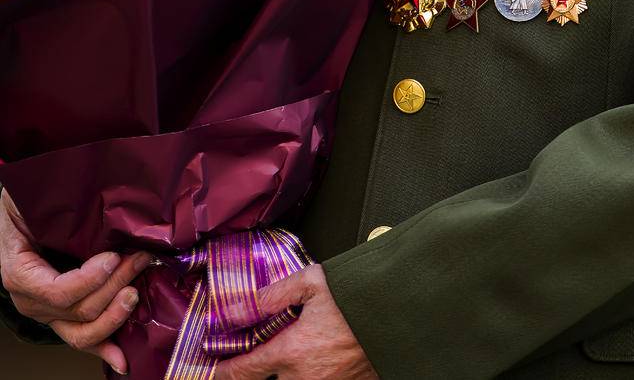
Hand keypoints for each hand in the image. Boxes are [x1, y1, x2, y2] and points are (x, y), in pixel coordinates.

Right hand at [0, 188, 150, 373]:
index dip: (88, 280)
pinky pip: (82, 337)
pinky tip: (122, 359)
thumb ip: (55, 207)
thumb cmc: (28, 199)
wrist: (24, 208)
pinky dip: (103, 347)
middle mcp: (32, 300)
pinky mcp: (64, 313)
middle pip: (77, 311)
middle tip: (139, 258)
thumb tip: (90, 203)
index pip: (56, 293)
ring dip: (115, 314)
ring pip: (81, 331)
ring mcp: (48, 311)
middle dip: (114, 286)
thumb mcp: (32, 198)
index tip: (112, 257)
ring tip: (135, 291)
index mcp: (20, 273)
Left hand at [215, 263, 378, 379]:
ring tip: (285, 361)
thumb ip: (273, 295)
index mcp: (292, 352)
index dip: (225, 372)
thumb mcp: (313, 282)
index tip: (215, 371)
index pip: (245, 371)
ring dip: (281, 377)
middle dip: (254, 376)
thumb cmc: (359, 296)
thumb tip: (238, 307)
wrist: (399, 312)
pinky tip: (311, 363)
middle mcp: (304, 378)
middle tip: (248, 366)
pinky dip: (306, 376)